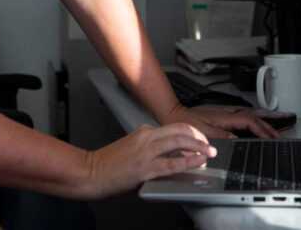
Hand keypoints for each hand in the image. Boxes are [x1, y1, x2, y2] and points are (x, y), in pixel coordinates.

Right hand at [82, 123, 215, 197]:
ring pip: (179, 141)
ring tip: (209, 152)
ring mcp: (145, 152)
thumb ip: (151, 146)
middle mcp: (146, 137)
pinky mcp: (144, 168)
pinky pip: (172, 163)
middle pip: (180, 129)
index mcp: (144, 131)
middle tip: (210, 145)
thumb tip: (173, 154)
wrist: (90, 172)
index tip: (202, 141)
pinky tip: (197, 162)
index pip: (175, 127)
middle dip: (199, 137)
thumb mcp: (133, 146)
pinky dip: (188, 161)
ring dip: (198, 146)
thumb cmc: (109, 163)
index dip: (192, 134)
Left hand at [162, 103, 282, 139]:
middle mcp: (228, 115)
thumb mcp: (202, 133)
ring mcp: (227, 117)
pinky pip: (245, 121)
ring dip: (264, 124)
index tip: (270, 139)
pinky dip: (255, 125)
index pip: (249, 122)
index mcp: (225, 118)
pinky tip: (260, 129)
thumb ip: (220, 136)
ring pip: (251, 119)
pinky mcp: (225, 120)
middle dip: (269, 127)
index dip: (261, 130)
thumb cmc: (187, 124)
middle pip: (254, 119)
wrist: (176, 117)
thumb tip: (236, 139)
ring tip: (277, 130)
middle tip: (280, 136)